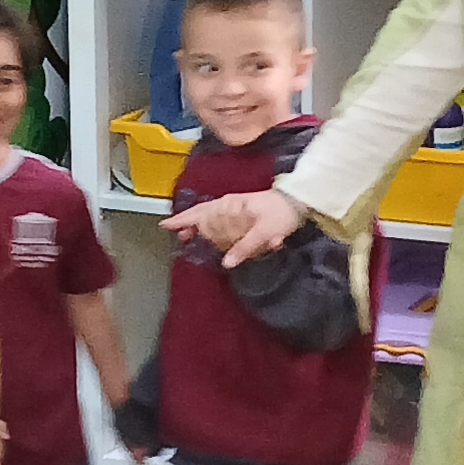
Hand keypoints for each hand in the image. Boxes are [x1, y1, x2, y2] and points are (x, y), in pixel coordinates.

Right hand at [167, 187, 303, 263]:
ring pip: (209, 213)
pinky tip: (212, 231)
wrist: (298, 202)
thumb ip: (245, 247)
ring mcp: (235, 205)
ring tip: (189, 235)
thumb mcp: (265, 232)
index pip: (200, 213)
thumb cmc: (281, 215)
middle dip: (187, 223)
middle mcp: (229, 204)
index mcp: (230, 206)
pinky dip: (211, 222)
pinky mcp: (243, 210)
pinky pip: (219, 215)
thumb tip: (227, 262)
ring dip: (198, 223)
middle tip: (178, 235)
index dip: (182, 220)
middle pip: (201, 212)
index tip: (165, 225)